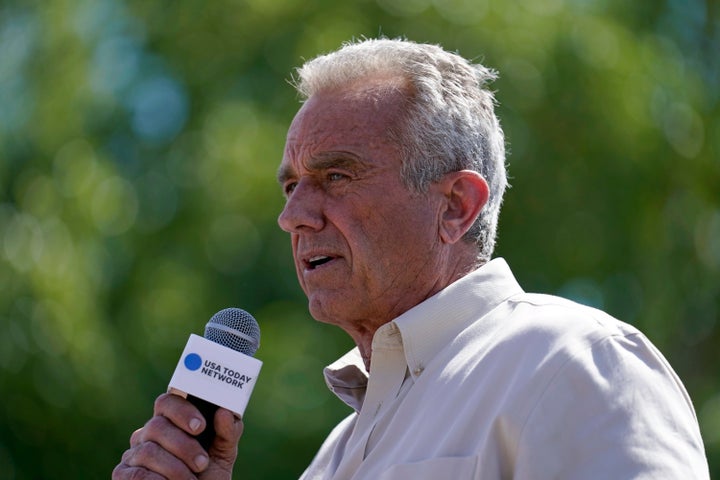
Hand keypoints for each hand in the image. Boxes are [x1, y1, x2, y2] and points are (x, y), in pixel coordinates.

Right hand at [112, 393, 243, 479]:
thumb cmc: (208, 475)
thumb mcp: (223, 454)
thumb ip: (228, 433)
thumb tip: (225, 412)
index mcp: (170, 422)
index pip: (167, 402)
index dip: (182, 410)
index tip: (200, 426)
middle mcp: (147, 434)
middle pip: (157, 426)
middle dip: (183, 446)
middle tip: (202, 462)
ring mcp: (133, 455)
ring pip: (148, 451)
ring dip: (175, 468)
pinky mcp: (123, 475)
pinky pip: (137, 474)